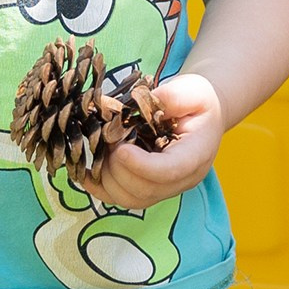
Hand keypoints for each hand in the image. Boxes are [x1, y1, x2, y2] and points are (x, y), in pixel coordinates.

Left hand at [84, 71, 222, 208]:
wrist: (203, 115)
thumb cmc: (198, 101)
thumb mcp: (192, 90)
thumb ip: (172, 96)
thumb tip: (140, 100)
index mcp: (196, 155)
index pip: (169, 171)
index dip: (141, 165)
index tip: (120, 149)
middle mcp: (183, 179)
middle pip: (146, 190)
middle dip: (119, 168)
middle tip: (107, 140)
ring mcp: (166, 188)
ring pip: (131, 199)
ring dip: (108, 178)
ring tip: (101, 150)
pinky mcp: (149, 188)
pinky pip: (122, 198)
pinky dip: (100, 188)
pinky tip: (85, 172)